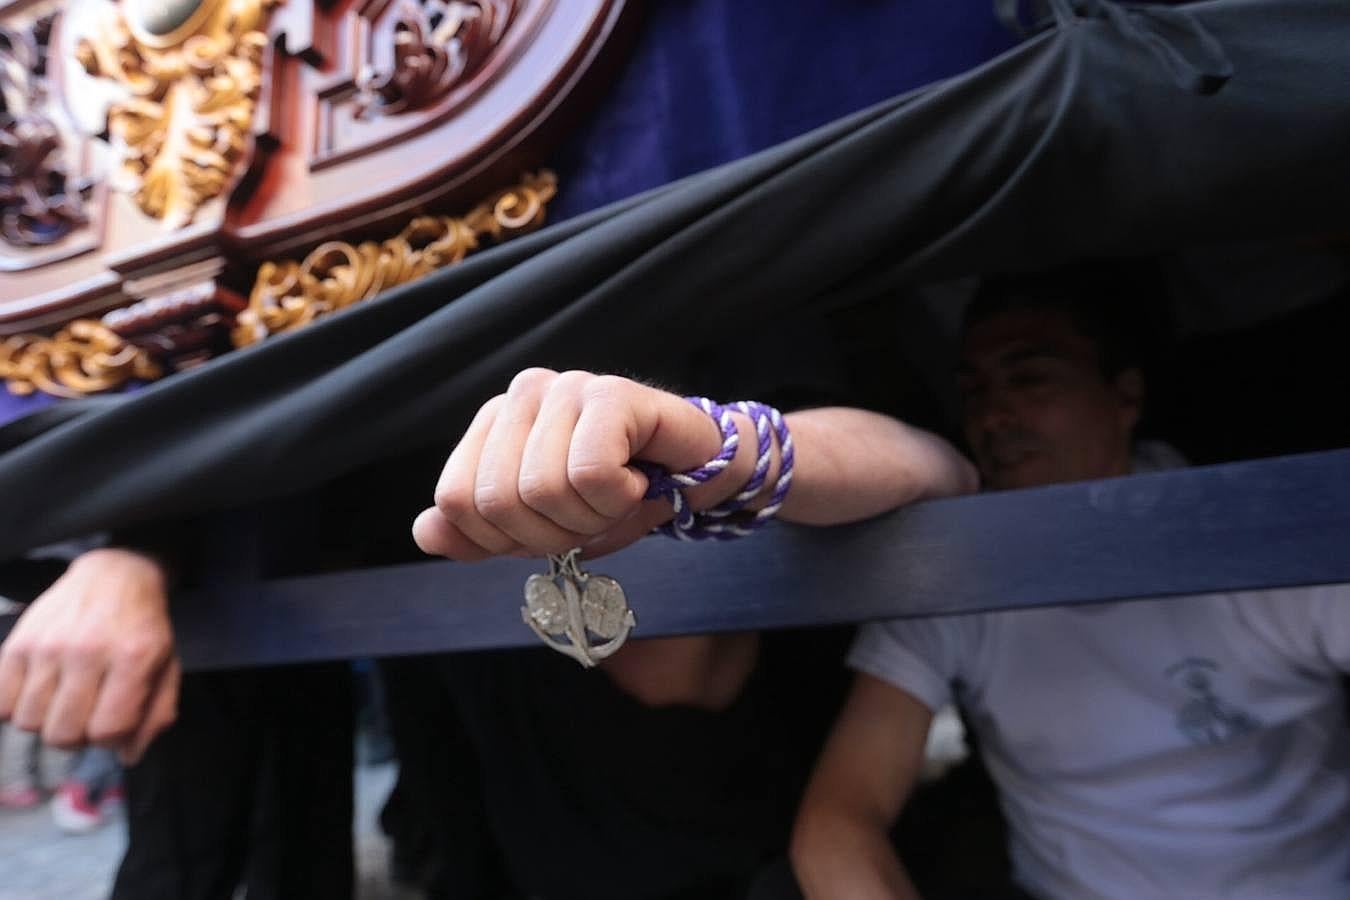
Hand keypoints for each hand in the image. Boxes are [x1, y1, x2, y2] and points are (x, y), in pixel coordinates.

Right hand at [0, 548, 178, 763]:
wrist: (114, 576)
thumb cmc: (143, 629)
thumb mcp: (166, 667)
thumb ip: (155, 715)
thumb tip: (127, 757)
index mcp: (133, 658)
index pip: (107, 730)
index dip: (109, 738)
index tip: (113, 721)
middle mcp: (87, 652)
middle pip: (64, 734)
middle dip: (77, 736)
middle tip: (86, 714)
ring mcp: (47, 647)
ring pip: (30, 723)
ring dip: (47, 722)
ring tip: (64, 700)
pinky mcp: (17, 644)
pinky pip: (3, 705)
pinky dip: (18, 708)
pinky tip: (40, 692)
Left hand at [413, 369, 732, 560]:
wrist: (700, 474)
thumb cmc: (621, 496)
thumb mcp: (542, 528)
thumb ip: (480, 534)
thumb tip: (425, 532)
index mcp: (494, 424)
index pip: (455, 502)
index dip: (502, 541)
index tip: (553, 528)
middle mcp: (522, 395)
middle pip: (497, 502)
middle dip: (551, 534)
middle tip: (592, 516)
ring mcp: (566, 389)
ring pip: (542, 491)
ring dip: (592, 517)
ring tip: (619, 496)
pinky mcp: (611, 395)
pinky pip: (589, 472)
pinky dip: (618, 497)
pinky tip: (637, 479)